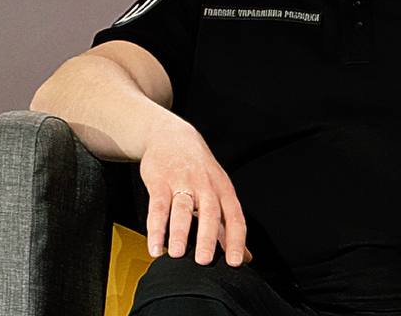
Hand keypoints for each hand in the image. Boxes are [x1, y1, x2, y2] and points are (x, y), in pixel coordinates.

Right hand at [139, 118, 252, 266]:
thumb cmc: (199, 171)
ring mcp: (183, 183)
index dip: (236, 241)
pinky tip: (155, 246)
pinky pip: (158, 207)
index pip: (235, 218)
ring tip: (176, 254)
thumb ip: (228, 227)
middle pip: (210, 214)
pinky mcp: (160, 182)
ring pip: (182, 209)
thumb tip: (245, 257)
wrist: (173, 136)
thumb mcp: (219, 192)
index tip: (235, 263)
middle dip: (207, 238)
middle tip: (203, 261)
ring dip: (180, 232)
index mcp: (224, 191)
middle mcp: (206, 187)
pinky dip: (156, 227)